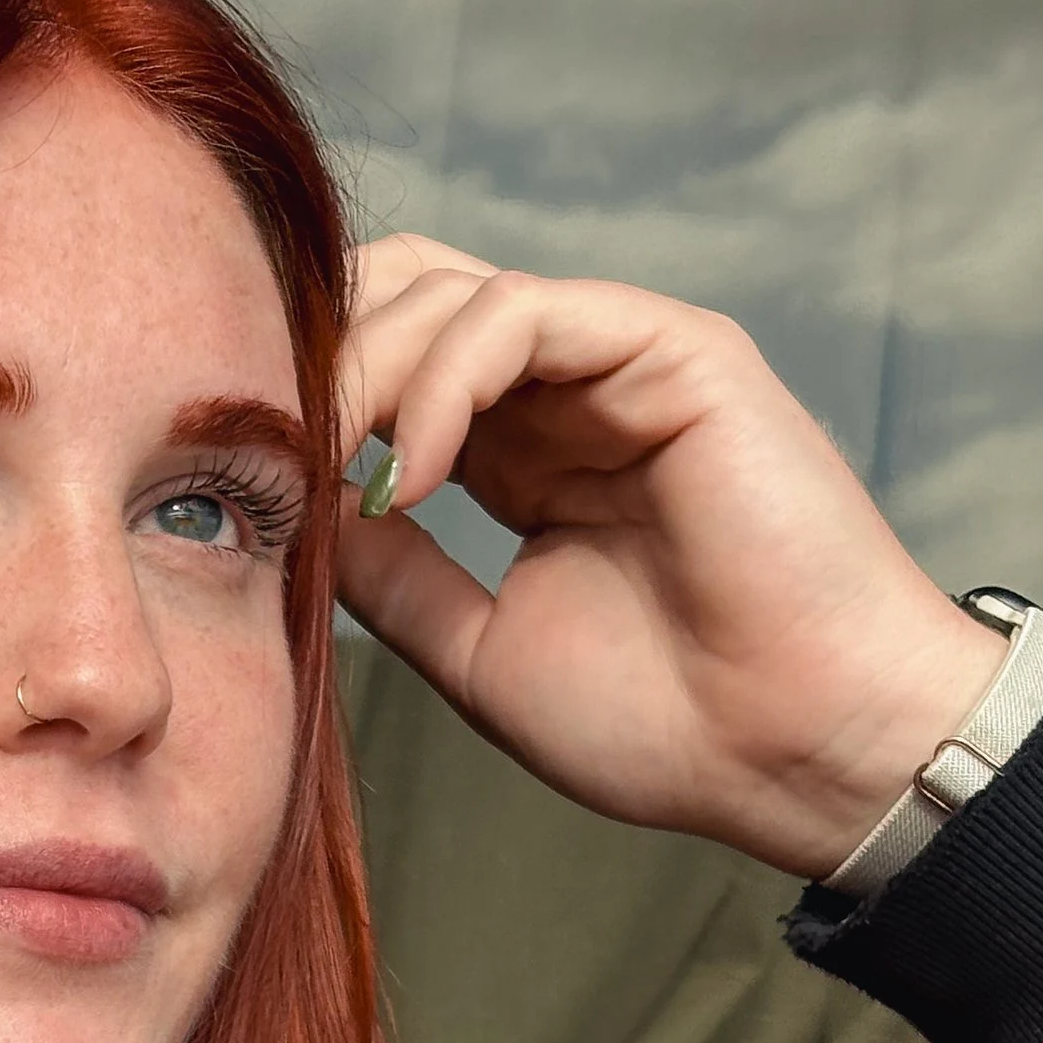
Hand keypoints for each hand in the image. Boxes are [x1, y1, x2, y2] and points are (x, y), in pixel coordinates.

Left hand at [334, 235, 1006, 878]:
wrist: (791, 752)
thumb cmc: (663, 724)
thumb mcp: (475, 649)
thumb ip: (391, 575)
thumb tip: (297, 514)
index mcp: (524, 455)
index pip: (392, 366)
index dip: (311, 401)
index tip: (252, 485)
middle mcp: (568, 393)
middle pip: (409, 295)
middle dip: (323, 353)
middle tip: (270, 446)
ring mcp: (621, 363)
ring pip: (450, 290)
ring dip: (366, 368)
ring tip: (333, 466)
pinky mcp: (673, 349)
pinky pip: (523, 311)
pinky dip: (444, 378)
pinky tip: (412, 473)